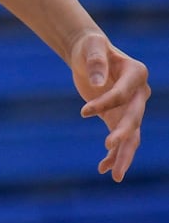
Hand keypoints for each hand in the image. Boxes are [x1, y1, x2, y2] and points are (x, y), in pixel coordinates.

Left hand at [70, 30, 150, 181]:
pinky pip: (119, 140)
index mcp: (136, 73)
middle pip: (134, 118)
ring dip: (123, 155)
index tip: (83, 112)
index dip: (104, 104)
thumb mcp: (91, 46)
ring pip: (132, 136)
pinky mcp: (117, 117)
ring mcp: (131, 108)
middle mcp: (139, 94)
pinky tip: (102, 168)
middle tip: (109, 146)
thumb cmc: (91, 46)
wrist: (87, 54)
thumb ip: (95, 61)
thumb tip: (97, 83)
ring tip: (114, 175)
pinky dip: (113, 154)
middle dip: (123, 135)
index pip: (122, 95)